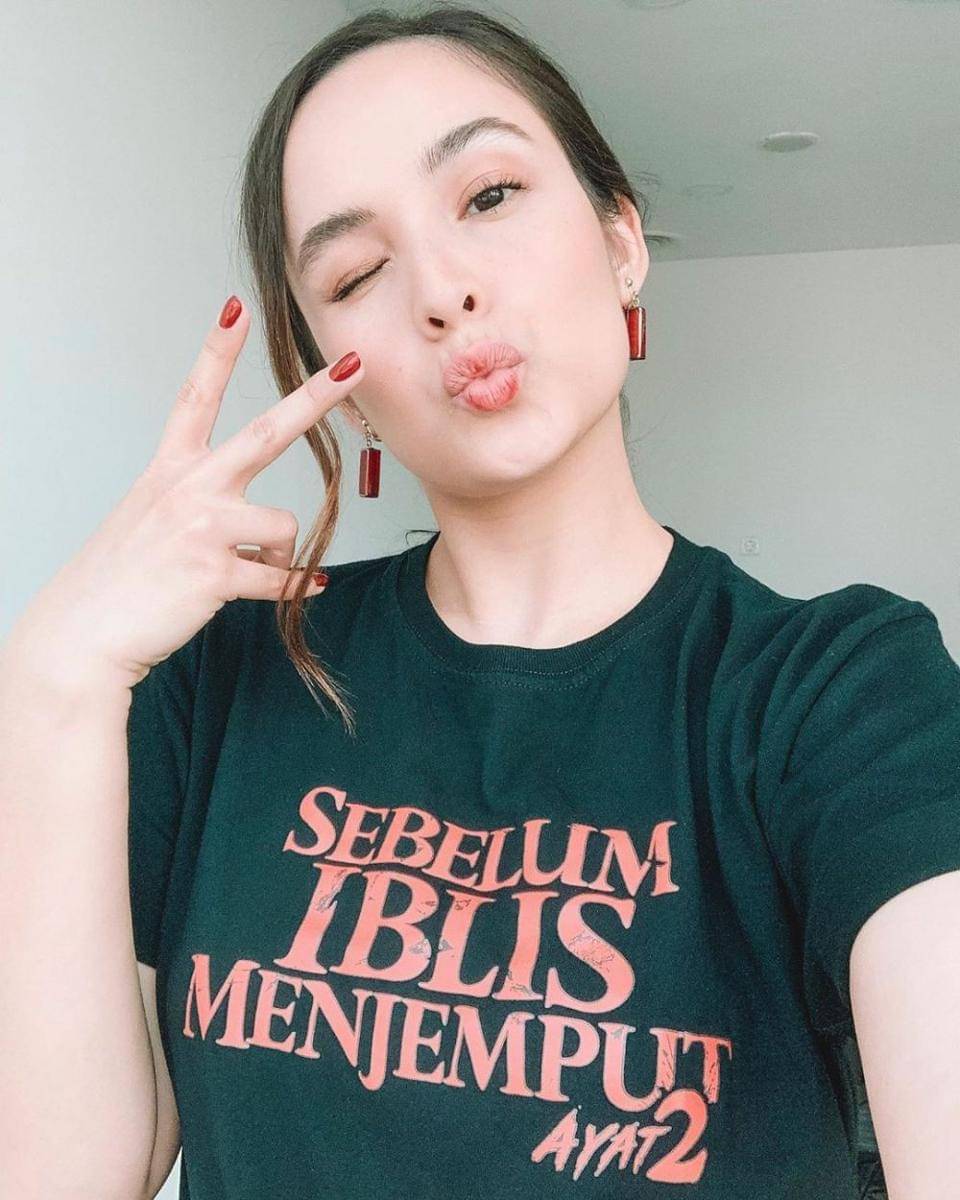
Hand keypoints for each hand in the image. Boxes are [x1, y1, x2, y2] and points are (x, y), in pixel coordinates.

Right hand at [5, 298, 363, 691]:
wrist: (85, 632)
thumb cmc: (121, 578)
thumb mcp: (151, 521)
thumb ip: (204, 511)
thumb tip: (268, 540)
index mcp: (170, 470)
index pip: (196, 398)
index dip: (217, 351)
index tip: (236, 308)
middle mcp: (189, 488)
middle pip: (266, 433)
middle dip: (315, 397)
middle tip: (354, 365)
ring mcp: (203, 528)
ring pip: (285, 526)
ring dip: (283, 552)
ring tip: (257, 569)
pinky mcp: (216, 574)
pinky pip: (285, 579)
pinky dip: (298, 587)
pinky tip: (303, 589)